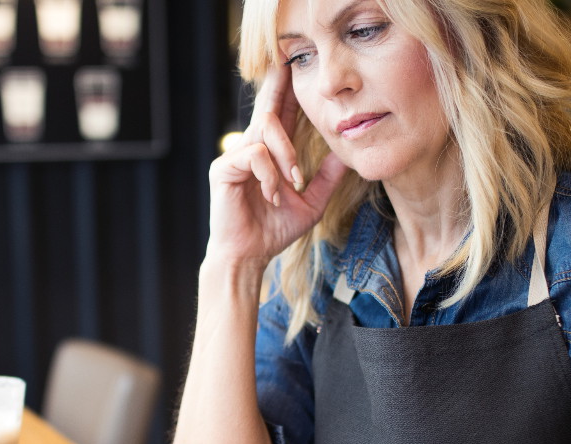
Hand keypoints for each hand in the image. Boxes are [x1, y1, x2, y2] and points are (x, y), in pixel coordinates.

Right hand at [206, 62, 347, 266]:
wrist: (249, 256)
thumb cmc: (274, 231)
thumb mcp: (311, 203)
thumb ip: (326, 178)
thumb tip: (347, 154)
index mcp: (270, 154)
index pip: (282, 114)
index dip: (289, 90)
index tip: (298, 66)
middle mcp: (250, 149)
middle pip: (268, 106)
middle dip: (279, 85)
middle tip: (288, 60)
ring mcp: (235, 157)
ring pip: (266, 130)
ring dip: (286, 153)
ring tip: (294, 181)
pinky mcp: (223, 169)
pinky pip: (254, 154)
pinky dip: (270, 174)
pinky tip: (273, 195)